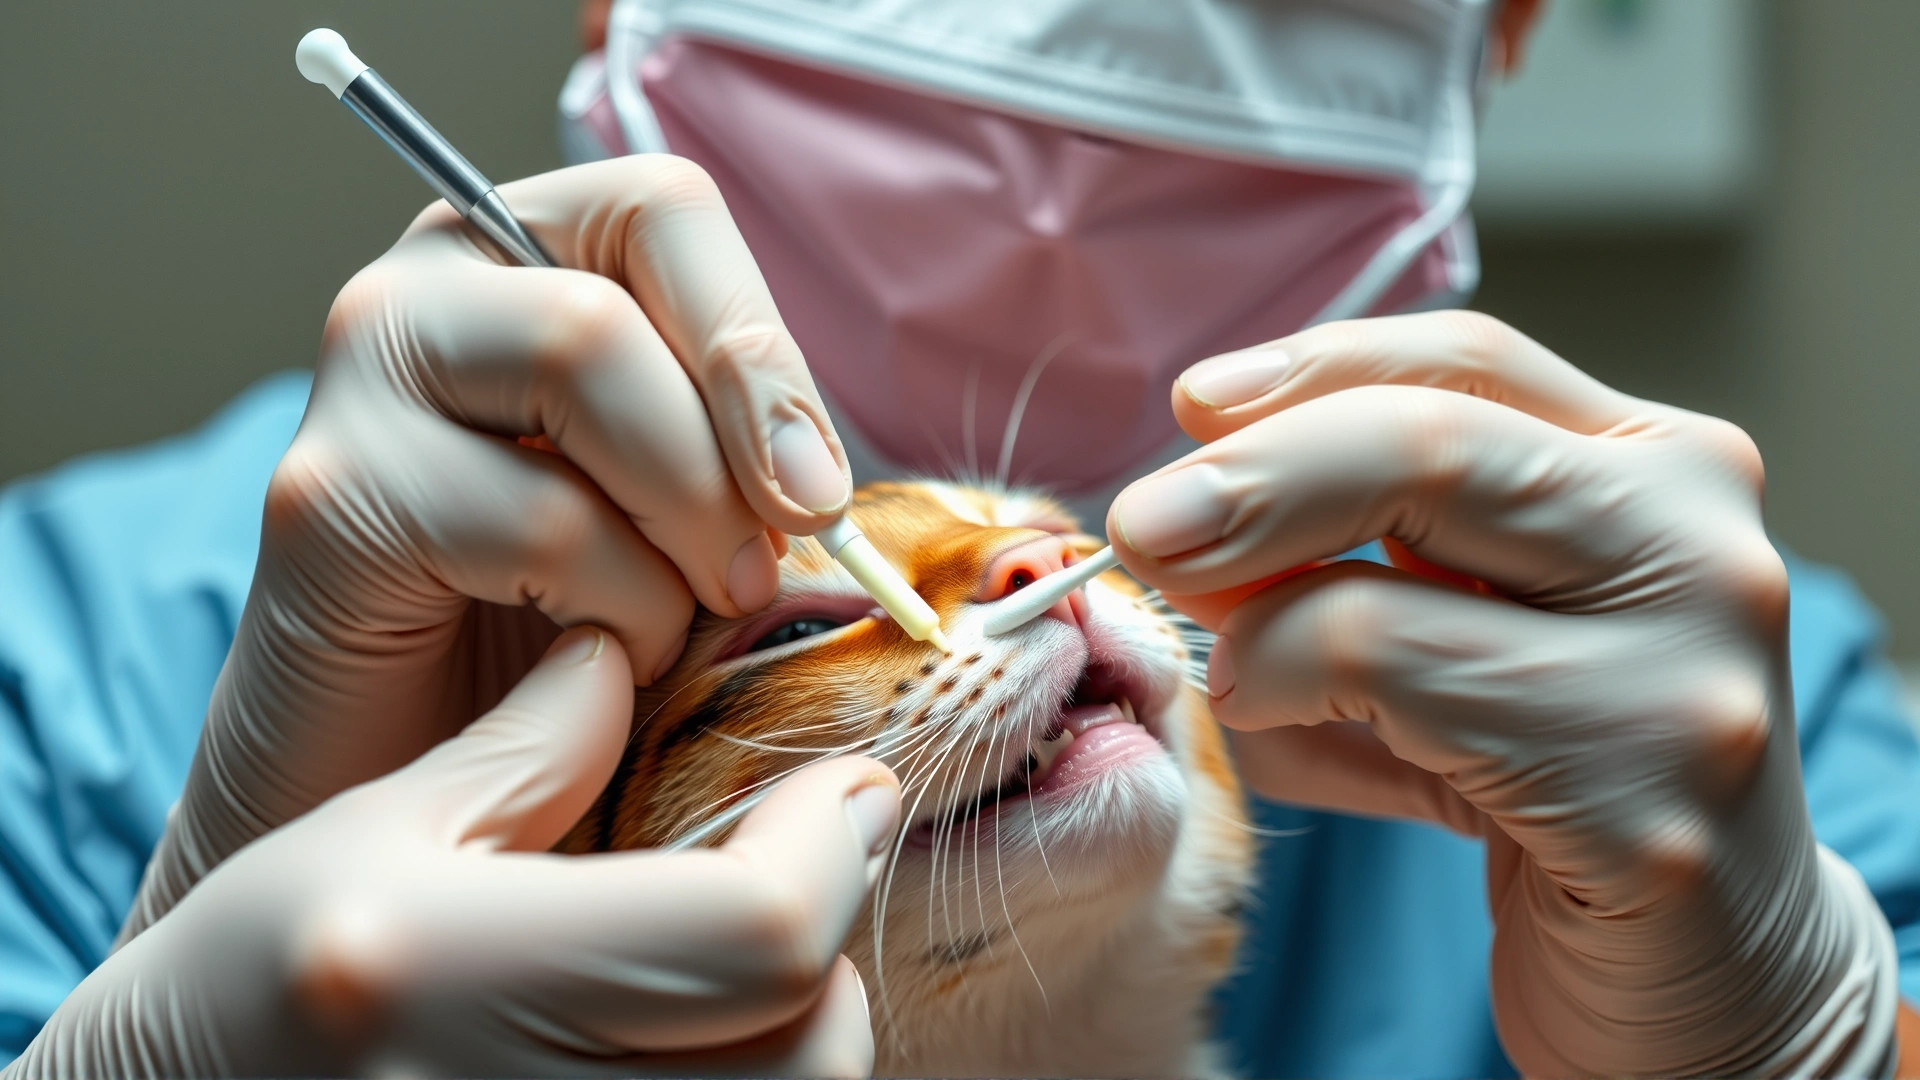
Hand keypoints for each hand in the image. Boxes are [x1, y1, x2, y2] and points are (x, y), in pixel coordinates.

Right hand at [11, 629, 899, 1077]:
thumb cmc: (243, 977)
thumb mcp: (367, 833)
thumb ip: (522, 749)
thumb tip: (631, 656)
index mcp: (460, 970)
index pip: (757, 933)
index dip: (829, 849)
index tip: (847, 783)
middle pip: (810, 1039)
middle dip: (832, 939)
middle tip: (800, 863)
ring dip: (810, 1020)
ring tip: (748, 950)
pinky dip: (761, 1077)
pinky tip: (703, 1031)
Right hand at [120, 155, 855, 938]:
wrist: (420, 781)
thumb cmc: (561, 636)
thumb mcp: (682, 518)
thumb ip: (742, 460)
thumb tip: (828, 484)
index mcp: (526, 259)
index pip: (665, 210)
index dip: (759, 350)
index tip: (817, 494)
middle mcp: (426, 287)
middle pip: (619, 293)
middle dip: (731, 446)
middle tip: (760, 574)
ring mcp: (359, 376)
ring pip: (580, 357)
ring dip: (683, 521)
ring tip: (681, 620)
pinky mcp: (327, 496)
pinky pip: (533, 515)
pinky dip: (617, 606)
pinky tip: (598, 663)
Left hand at [1109, 312, 1899, 1076]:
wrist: (1708, 971)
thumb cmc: (1557, 785)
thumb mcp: (1461, 629)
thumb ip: (1361, 549)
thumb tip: (1189, 501)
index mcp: (1664, 472)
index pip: (1467, 362)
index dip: (1311, 369)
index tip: (1193, 407)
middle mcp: (1699, 549)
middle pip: (1424, 442)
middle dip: (1246, 478)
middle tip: (1140, 524)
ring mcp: (1685, 679)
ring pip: (1384, 594)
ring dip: (1253, 622)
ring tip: (1223, 667)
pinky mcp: (1640, 811)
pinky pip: (1389, 710)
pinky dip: (1283, 701)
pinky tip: (1273, 730)